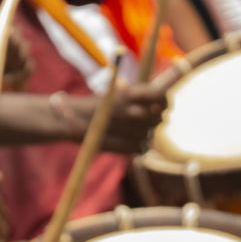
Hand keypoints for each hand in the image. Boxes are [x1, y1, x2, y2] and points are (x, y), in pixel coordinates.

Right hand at [52, 82, 166, 153]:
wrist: (75, 121)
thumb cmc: (99, 105)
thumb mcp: (118, 94)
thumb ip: (140, 97)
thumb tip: (159, 100)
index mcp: (132, 94)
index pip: (161, 96)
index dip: (165, 101)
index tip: (163, 104)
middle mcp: (135, 112)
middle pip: (160, 117)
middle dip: (155, 117)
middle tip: (142, 116)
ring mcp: (133, 131)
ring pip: (152, 133)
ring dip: (145, 131)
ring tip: (128, 127)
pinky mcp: (131, 147)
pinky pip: (144, 146)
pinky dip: (138, 144)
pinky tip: (124, 138)